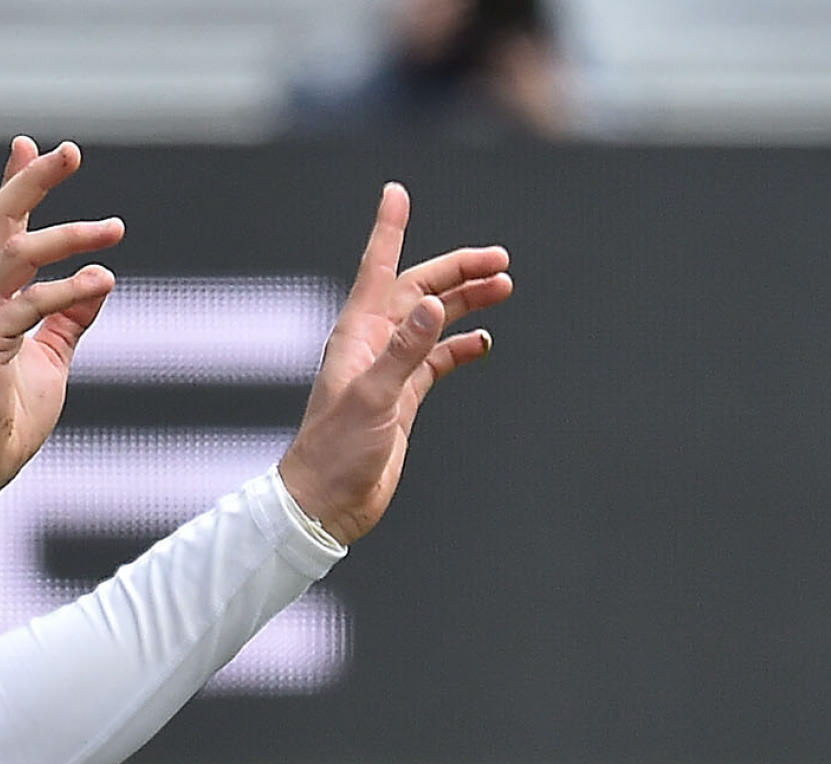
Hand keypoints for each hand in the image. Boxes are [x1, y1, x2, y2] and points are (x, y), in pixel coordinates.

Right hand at [0, 138, 124, 527]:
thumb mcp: (49, 360)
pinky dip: (69, 290)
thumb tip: (100, 284)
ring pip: (15, 253)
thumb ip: (69, 321)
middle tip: (71, 152)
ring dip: (67, 234)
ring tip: (113, 227)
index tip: (31, 145)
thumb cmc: (4, 418)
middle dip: (32, 181)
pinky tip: (101, 280)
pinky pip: (30, 305)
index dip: (15, 184)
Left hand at [277, 185, 509, 546]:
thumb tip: (431, 306)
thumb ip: (404, 352)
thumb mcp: (372, 399)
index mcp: (357, 335)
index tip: (396, 192)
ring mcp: (390, 370)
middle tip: (500, 260)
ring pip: (433, 322)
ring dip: (465, 304)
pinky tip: (482, 341)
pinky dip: (460, 347)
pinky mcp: (403, 397)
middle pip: (419, 291)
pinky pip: (437, 360)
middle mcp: (373, 344)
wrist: (327, 503)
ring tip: (504, 290)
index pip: (377, 270)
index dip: (389, 230)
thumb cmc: (335, 452)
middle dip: (458, 271)